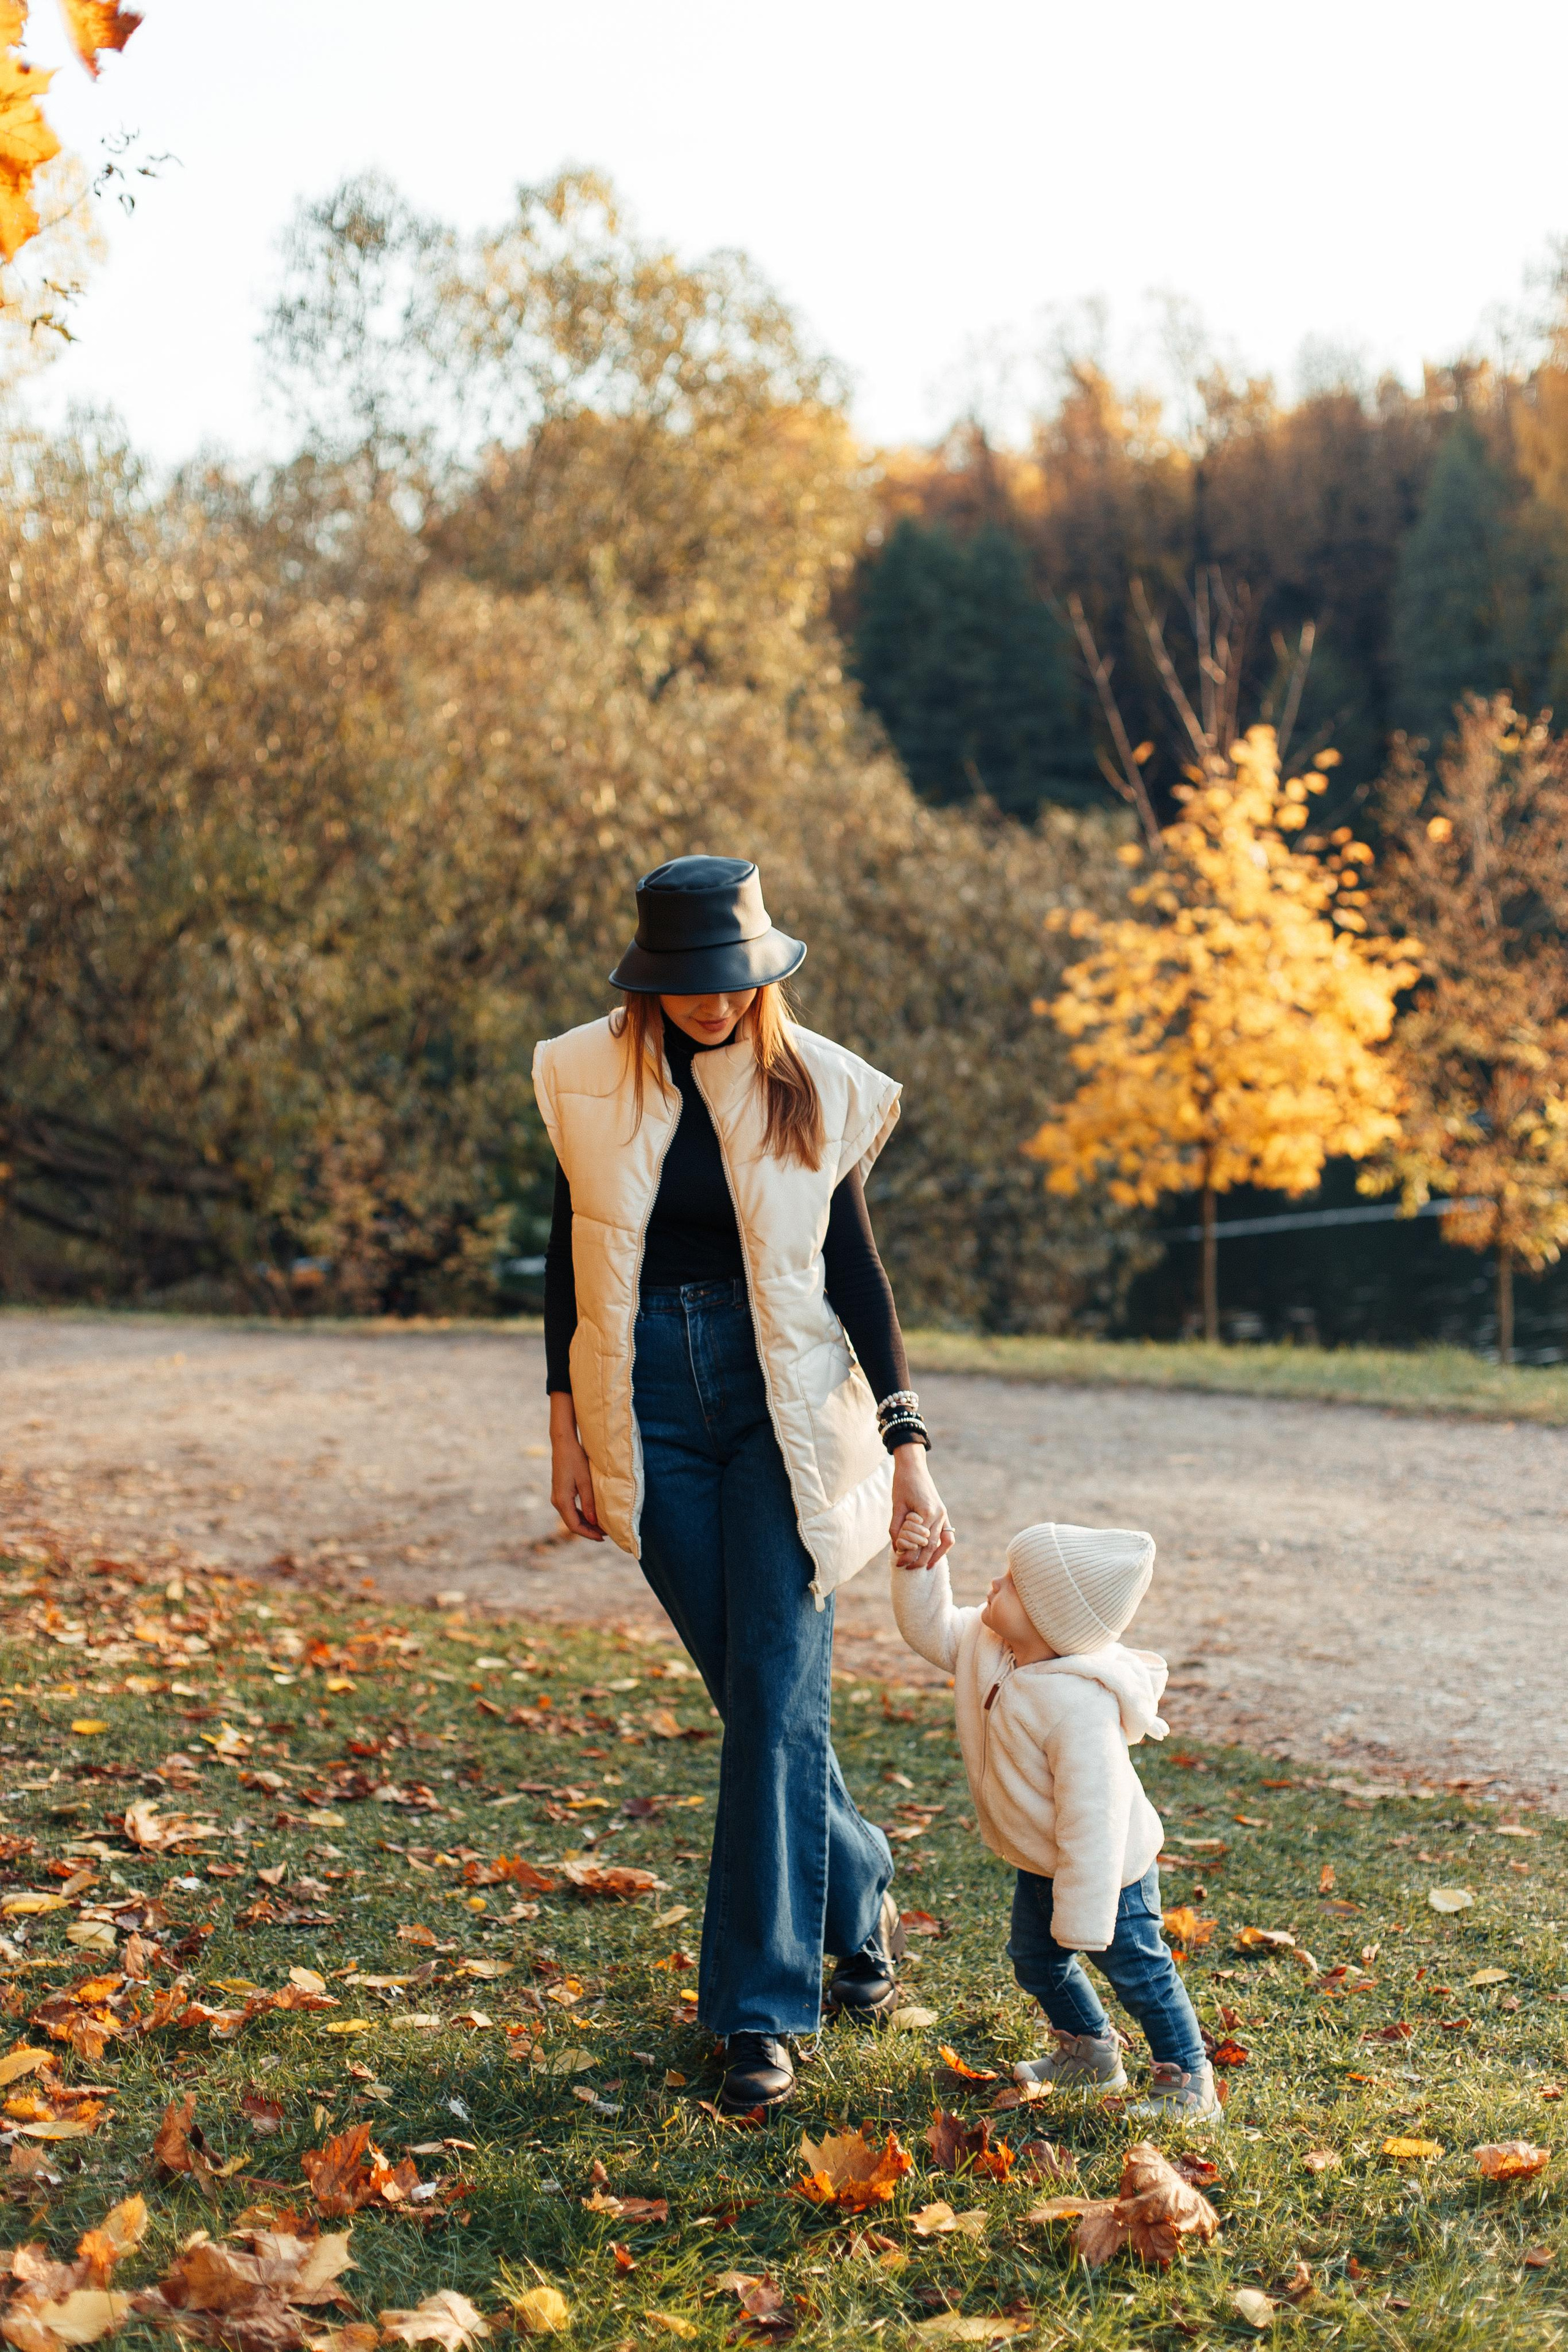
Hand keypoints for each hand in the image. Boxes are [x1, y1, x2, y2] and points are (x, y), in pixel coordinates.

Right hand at [549, 1391, 602, 1541]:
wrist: (563, 1444)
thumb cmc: (575, 1459)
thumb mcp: (585, 1481)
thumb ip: (589, 1502)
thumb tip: (593, 1521)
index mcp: (562, 1500)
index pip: (574, 1525)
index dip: (589, 1533)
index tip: (603, 1537)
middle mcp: (557, 1501)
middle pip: (572, 1523)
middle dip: (589, 1530)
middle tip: (606, 1534)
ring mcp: (557, 1497)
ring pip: (571, 1517)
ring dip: (586, 1523)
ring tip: (601, 1527)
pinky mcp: (560, 1492)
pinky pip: (570, 1509)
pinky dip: (582, 1515)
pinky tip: (592, 1515)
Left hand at [889, 1444, 952, 1571]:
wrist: (913, 1467)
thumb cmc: (903, 1484)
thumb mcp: (896, 1506)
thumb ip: (897, 1528)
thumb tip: (898, 1549)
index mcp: (927, 1512)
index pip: (920, 1542)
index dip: (909, 1555)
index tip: (899, 1563)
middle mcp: (939, 1515)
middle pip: (932, 1545)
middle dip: (920, 1559)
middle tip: (906, 1568)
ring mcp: (943, 1514)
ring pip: (943, 1542)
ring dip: (934, 1556)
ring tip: (924, 1566)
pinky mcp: (942, 1513)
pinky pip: (947, 1534)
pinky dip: (941, 1546)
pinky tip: (933, 1555)